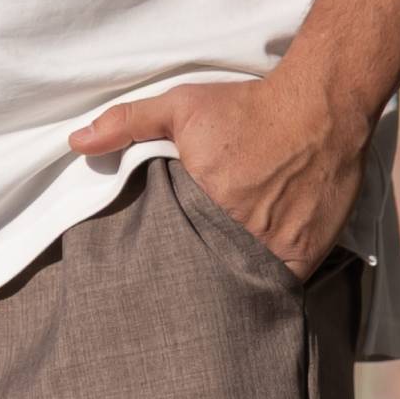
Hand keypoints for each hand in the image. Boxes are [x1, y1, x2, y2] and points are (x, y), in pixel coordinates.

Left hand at [69, 77, 371, 281]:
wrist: (322, 103)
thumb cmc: (249, 106)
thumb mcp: (184, 106)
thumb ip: (129, 123)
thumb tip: (77, 141)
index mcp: (202, 203)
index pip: (172, 252)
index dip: (166, 262)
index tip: (162, 266)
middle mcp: (237, 232)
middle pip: (206, 273)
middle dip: (195, 281)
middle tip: (186, 289)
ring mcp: (272, 249)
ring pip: (241, 285)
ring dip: (230, 288)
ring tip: (216, 295)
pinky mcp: (303, 256)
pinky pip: (278, 288)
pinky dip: (266, 290)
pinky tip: (253, 288)